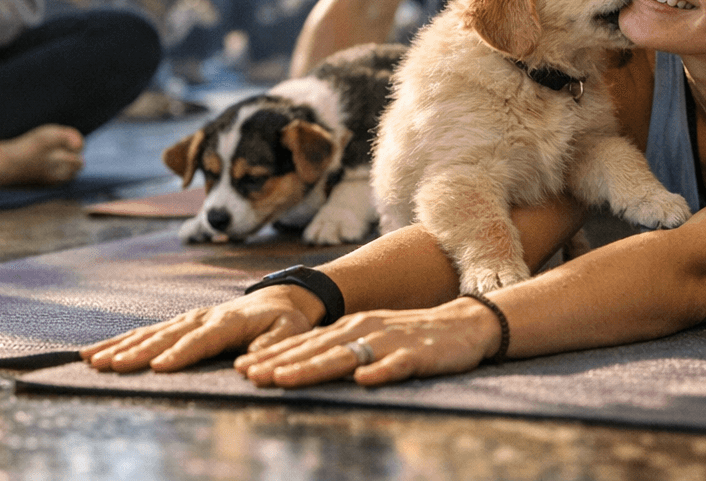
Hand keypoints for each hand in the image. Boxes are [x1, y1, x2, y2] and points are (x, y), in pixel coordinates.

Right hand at [80, 287, 320, 373]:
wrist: (280, 298)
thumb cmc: (286, 320)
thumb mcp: (290, 331)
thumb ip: (272, 347)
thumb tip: (248, 368)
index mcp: (228, 322)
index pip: (201, 340)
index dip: (181, 353)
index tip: (159, 367)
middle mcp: (202, 317)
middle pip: (166, 336)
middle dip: (137, 352)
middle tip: (110, 366)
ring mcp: (188, 318)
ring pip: (149, 333)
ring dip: (120, 347)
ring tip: (92, 361)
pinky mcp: (179, 323)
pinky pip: (145, 332)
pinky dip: (120, 342)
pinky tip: (95, 353)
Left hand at [234, 298, 501, 388]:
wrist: (465, 324)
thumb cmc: (411, 337)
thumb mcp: (370, 337)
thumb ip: (338, 350)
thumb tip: (294, 365)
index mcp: (352, 326)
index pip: (306, 342)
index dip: (272, 355)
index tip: (241, 368)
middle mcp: (366, 329)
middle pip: (318, 348)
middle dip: (281, 362)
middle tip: (247, 375)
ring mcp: (392, 341)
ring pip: (348, 356)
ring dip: (315, 367)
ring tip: (286, 378)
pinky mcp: (419, 355)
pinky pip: (398, 366)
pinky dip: (381, 372)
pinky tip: (365, 381)